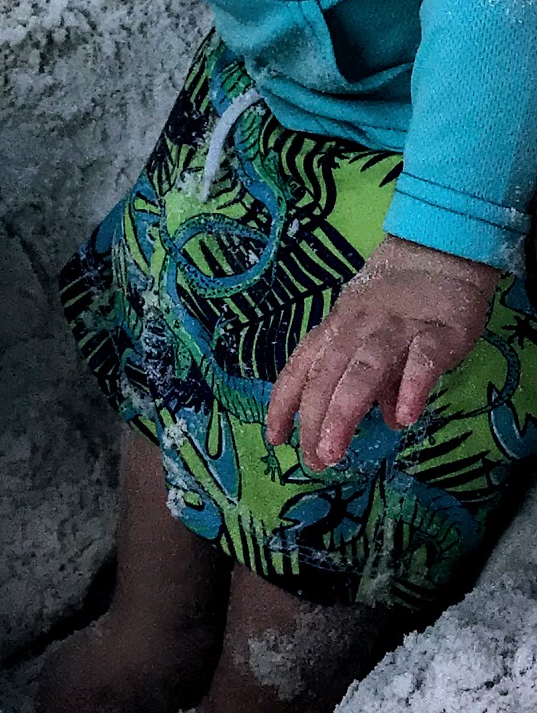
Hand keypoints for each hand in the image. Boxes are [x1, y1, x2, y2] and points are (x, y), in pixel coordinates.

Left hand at [265, 236, 498, 471]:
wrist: (438, 252)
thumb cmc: (396, 299)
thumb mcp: (371, 333)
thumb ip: (374, 376)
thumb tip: (383, 420)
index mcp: (336, 330)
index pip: (301, 368)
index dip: (284, 402)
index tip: (274, 439)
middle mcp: (357, 330)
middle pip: (328, 375)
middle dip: (315, 419)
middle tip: (312, 460)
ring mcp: (396, 330)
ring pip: (364, 369)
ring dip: (345, 410)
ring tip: (335, 449)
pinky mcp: (438, 332)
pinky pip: (421, 360)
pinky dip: (411, 387)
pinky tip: (404, 417)